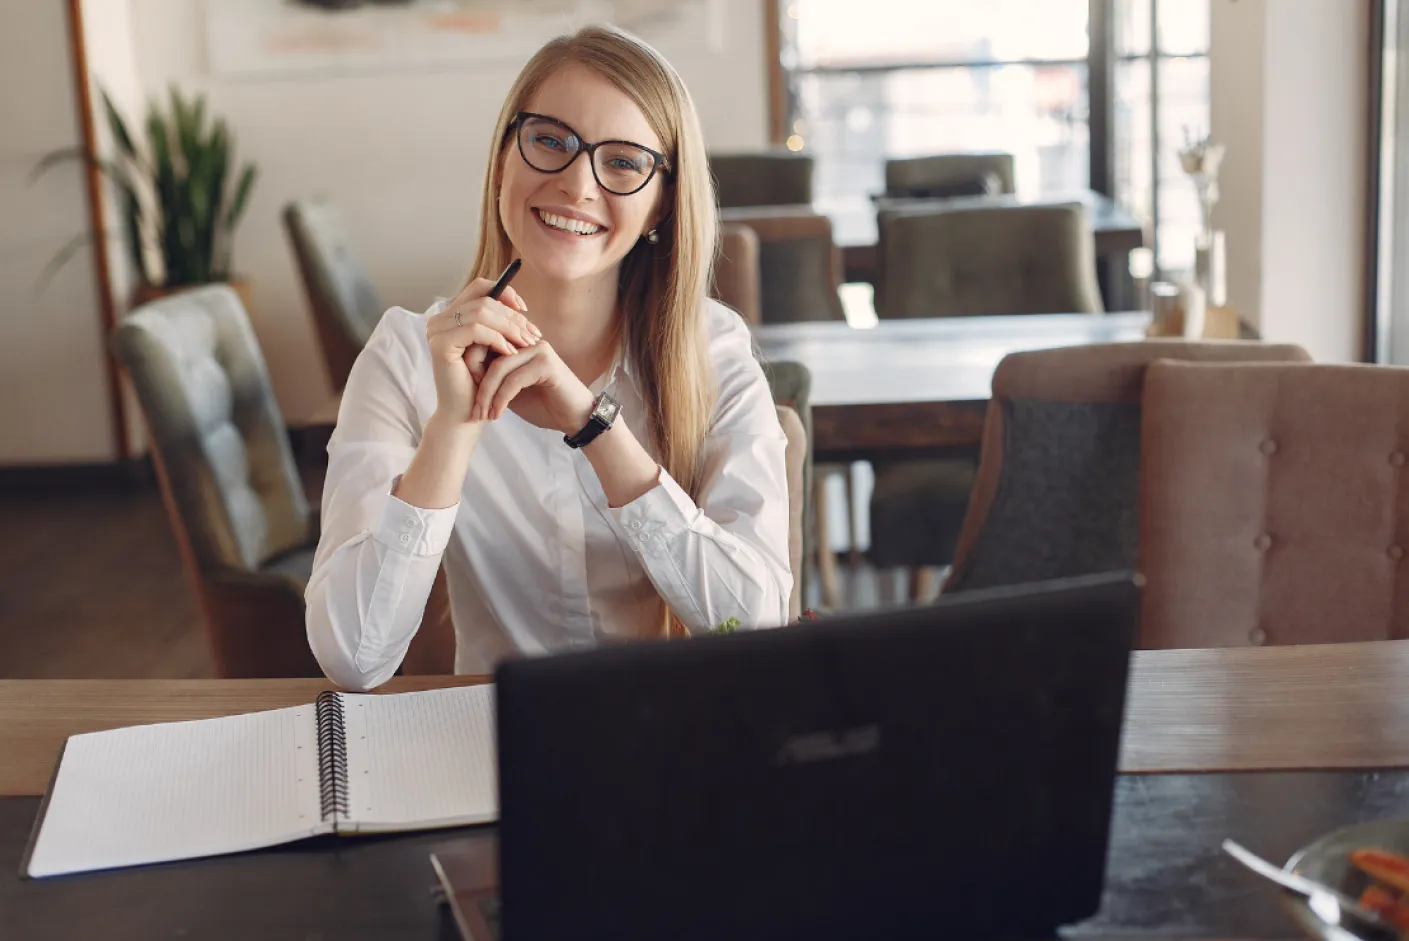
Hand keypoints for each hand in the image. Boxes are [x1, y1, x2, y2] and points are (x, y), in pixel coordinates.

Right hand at [425, 277, 538, 425]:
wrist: (465, 415)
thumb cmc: (481, 384)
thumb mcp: (493, 348)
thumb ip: (499, 325)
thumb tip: (521, 305)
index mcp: (450, 316)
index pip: (479, 287)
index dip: (505, 293)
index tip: (525, 311)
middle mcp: (439, 320)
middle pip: (483, 299)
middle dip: (513, 316)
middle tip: (533, 333)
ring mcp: (437, 331)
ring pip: (482, 312)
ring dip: (510, 328)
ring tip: (527, 343)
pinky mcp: (441, 344)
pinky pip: (476, 330)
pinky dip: (497, 339)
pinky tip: (511, 353)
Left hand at [469, 339, 596, 435]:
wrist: (575, 418)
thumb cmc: (544, 404)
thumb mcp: (510, 390)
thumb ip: (491, 377)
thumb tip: (462, 372)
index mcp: (518, 342)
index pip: (484, 344)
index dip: (470, 369)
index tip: (467, 399)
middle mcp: (528, 341)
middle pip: (487, 352)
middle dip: (476, 384)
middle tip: (473, 410)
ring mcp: (539, 349)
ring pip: (499, 368)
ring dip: (487, 395)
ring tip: (483, 415)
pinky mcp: (546, 364)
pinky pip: (513, 380)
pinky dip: (501, 399)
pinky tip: (497, 414)